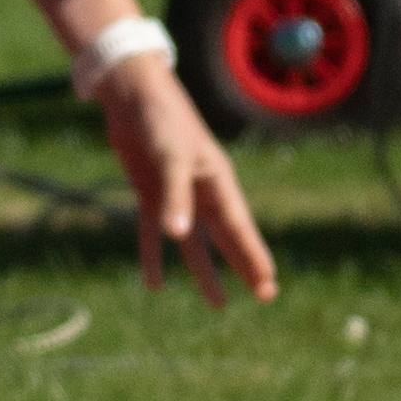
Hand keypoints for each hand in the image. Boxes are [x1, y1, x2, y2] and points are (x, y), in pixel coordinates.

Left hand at [100, 60, 275, 307]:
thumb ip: (174, 197)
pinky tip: (154, 282)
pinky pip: (153, 231)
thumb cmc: (160, 121)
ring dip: (203, 271)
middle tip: (264, 297)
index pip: (239, 228)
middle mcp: (201, 191)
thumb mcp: (169, 158)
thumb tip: (178, 236)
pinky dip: (153, 255)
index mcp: (216, 181)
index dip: (253, 257)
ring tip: (217, 303)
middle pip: (225, 238)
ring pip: (193, 242)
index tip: (268, 286)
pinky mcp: (149, 192)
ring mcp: (175, 194)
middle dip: (243, 266)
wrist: (132, 96)